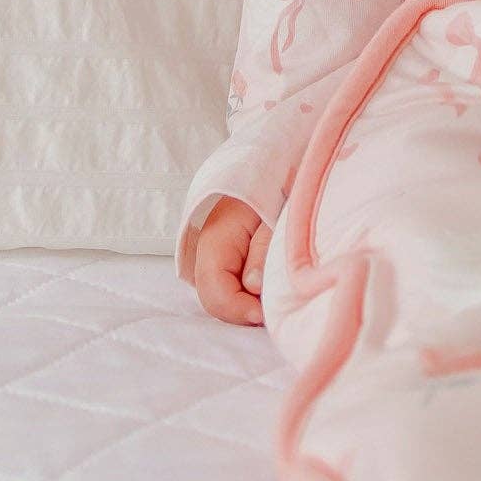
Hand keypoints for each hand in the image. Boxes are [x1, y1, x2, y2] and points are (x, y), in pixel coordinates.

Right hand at [191, 196, 271, 325]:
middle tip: (275, 309)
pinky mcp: (224, 258)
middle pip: (216, 299)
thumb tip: (253, 287)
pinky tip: (267, 287)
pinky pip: (229, 285)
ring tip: (274, 296)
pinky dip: (246, 293)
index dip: (239, 309)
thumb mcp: (274, 214)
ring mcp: (212, 257)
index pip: (215, 292)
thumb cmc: (275, 186)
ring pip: (222, 295)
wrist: (266, 165)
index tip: (265, 315)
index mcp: (215, 241)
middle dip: (243, 310)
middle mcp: (206, 253)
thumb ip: (263, 250)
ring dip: (246, 303)